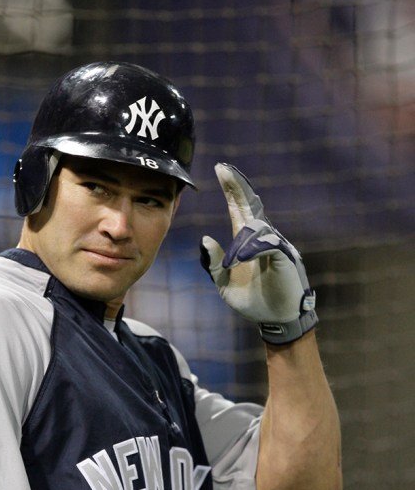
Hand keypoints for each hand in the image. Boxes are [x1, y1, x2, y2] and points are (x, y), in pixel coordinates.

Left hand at [200, 163, 318, 344]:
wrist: (275, 319)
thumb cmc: (253, 300)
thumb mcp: (224, 283)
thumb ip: (213, 263)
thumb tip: (205, 239)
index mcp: (246, 242)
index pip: (238, 208)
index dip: (231, 189)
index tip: (220, 169)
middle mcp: (262, 238)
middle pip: (251, 206)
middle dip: (238, 188)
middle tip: (224, 170)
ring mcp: (275, 246)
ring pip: (256, 229)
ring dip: (240, 243)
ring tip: (231, 265)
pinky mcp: (285, 258)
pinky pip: (269, 245)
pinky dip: (254, 249)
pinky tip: (241, 258)